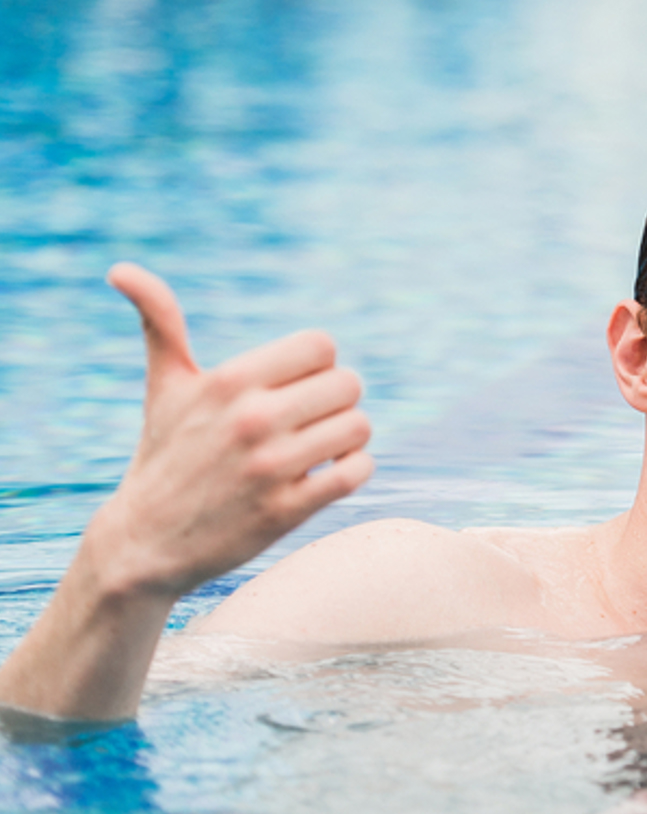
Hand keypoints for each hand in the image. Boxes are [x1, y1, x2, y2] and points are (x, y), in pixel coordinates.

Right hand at [97, 263, 373, 597]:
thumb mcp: (165, 387)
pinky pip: (356, 473)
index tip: (295, 386)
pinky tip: (327, 474)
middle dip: (337, 401)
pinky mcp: (285, 511)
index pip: (321, 345)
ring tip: (320, 447)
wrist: (144, 543)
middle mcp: (250, 420)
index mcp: (228, 381)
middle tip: (310, 419)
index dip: (318, 365)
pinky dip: (353, 471)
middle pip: (348, 384)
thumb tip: (120, 269)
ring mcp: (269, 468)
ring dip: (348, 438)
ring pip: (359, 427)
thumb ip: (160, 322)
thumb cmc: (165, 454)